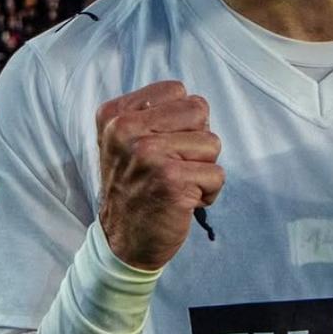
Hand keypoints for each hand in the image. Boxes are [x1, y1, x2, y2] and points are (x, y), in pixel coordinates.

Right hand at [96, 81, 224, 270]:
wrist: (122, 242)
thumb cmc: (135, 189)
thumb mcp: (125, 142)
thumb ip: (153, 115)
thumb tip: (195, 103)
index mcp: (115, 114)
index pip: (176, 90)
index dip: (182, 121)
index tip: (162, 147)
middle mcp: (126, 129)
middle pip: (198, 111)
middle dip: (197, 141)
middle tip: (173, 167)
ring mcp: (147, 153)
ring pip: (212, 142)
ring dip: (203, 168)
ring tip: (177, 184)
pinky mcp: (170, 179)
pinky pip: (217, 174)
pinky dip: (208, 192)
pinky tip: (183, 201)